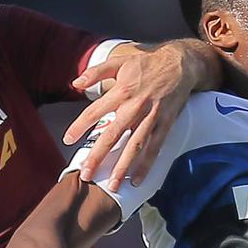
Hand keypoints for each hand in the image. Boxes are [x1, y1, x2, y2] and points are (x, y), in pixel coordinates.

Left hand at [64, 42, 201, 190]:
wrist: (180, 63)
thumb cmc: (147, 63)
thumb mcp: (119, 62)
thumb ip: (96, 72)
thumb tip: (75, 83)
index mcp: (121, 91)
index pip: (95, 111)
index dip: (79, 126)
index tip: (67, 140)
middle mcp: (135, 106)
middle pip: (113, 135)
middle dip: (98, 156)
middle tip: (86, 174)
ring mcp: (152, 117)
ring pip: (135, 145)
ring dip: (123, 166)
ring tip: (113, 185)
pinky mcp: (165, 123)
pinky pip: (155, 147)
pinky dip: (147, 164)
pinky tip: (137, 180)